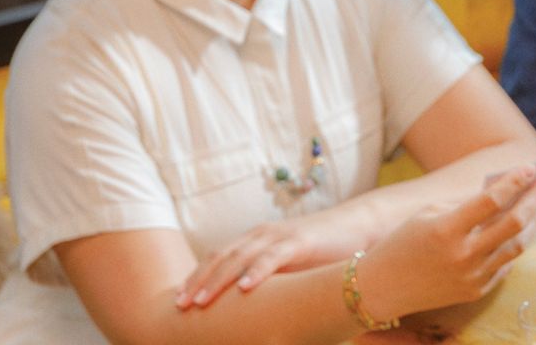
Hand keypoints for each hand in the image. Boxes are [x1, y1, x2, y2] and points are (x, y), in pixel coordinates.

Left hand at [176, 208, 368, 308]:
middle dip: (198, 281)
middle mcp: (262, 235)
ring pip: (241, 258)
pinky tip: (244, 289)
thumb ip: (268, 281)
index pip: (218, 258)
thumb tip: (246, 309)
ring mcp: (280, 237)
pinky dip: (256, 272)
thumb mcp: (288, 267)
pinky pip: (273, 257)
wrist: (358, 226)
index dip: (196, 278)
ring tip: (201, 302)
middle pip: (221, 258)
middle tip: (180, 306)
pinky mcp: (300, 242)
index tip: (178, 302)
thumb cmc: (322, 252)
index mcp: (256, 241)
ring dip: (218, 280)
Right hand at [357, 164, 535, 318]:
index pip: (491, 200)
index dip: (514, 181)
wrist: (382, 288)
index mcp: (446, 230)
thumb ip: (465, 205)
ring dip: (534, 221)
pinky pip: (505, 264)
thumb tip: (501, 193)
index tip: (531, 167)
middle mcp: (463, 255)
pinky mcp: (475, 291)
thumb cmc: (401, 244)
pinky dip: (516, 244)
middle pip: (514, 223)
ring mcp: (472, 276)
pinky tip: (524, 229)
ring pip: (517, 246)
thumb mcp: (427, 214)